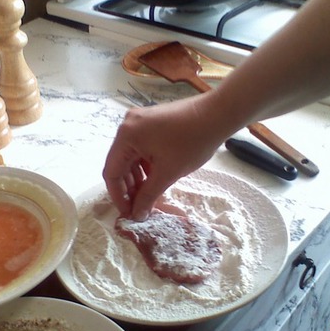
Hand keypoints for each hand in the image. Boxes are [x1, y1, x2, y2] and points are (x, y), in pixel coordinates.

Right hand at [103, 94, 224, 219]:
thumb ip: (148, 196)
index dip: (118, 196)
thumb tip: (137, 216)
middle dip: (129, 188)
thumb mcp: (168, 173)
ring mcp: (140, 122)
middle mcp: (127, 125)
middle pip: (120, 164)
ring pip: (132, 157)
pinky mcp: (152, 122)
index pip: (111, 172)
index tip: (129, 214)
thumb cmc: (192, 142)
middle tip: (140, 208)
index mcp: (126, 135)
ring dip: (138, 178)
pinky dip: (146, 166)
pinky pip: (142, 148)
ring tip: (149, 197)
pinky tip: (156, 179)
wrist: (218, 114)